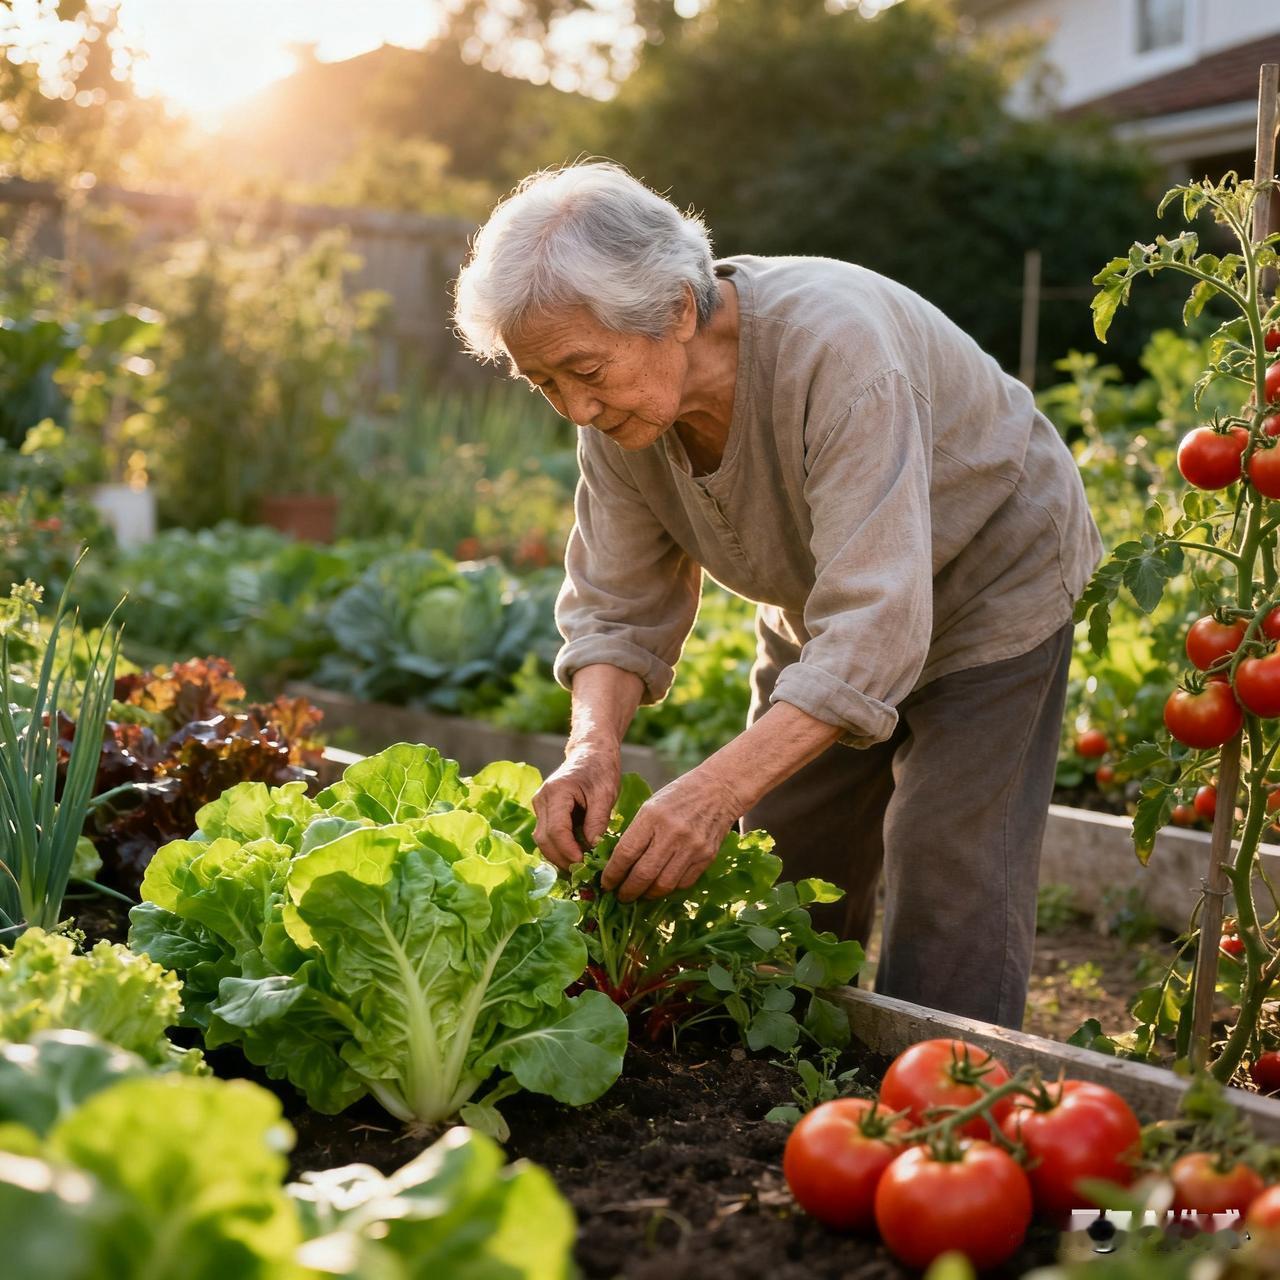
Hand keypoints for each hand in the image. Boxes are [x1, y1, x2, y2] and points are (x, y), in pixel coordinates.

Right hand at [531, 739, 620, 869]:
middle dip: (563, 859)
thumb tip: (593, 849)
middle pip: (544, 839)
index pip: (556, 830)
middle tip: (584, 872)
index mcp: (556, 792)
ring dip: (560, 857)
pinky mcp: (545, 812)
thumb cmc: (600, 769)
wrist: (591, 753)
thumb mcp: (605, 794)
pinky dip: (560, 849)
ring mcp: (540, 806)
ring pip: (542, 841)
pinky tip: (576, 857)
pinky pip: (548, 836)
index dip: (568, 850)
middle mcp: (541, 800)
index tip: (584, 863)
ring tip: (581, 868)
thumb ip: (597, 821)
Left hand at [601, 767, 742, 902]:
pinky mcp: (707, 857)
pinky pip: (683, 883)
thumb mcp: (651, 806)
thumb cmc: (679, 795)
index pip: (626, 853)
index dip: (613, 874)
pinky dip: (669, 888)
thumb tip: (618, 864)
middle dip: (627, 891)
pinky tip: (660, 885)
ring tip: (640, 894)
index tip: (606, 883)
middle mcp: (672, 833)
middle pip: (643, 874)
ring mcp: (692, 847)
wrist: (719, 789)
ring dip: (648, 895)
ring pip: (663, 885)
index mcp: (652, 816)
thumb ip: (636, 833)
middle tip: (620, 896)